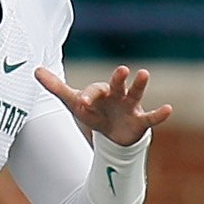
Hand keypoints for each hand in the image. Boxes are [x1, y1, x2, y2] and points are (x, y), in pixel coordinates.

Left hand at [36, 64, 171, 147]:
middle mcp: (117, 94)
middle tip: (122, 69)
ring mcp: (130, 106)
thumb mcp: (73, 102)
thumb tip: (35, 70)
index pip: (94, 90)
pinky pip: (151, 117)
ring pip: (135, 93)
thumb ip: (56, 86)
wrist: (112, 133)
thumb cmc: (94, 113)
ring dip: (139, 85)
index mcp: (101, 90)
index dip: (88, 97)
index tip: (82, 103)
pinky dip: (160, 114)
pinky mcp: (140, 121)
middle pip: (117, 84)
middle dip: (118, 78)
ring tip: (144, 73)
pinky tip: (168, 109)